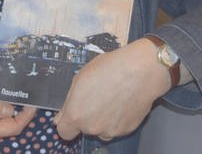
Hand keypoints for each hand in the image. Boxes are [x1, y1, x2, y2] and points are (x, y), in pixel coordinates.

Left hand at [54, 38, 170, 140]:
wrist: (141, 70)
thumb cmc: (110, 68)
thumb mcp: (80, 78)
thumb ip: (69, 102)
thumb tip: (60, 117)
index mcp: (77, 115)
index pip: (65, 132)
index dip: (68, 123)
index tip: (73, 114)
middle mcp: (92, 127)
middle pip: (85, 128)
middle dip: (88, 116)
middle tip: (97, 97)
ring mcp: (111, 130)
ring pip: (102, 129)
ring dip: (103, 119)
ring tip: (112, 98)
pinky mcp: (127, 130)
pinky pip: (117, 127)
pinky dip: (118, 119)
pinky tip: (122, 101)